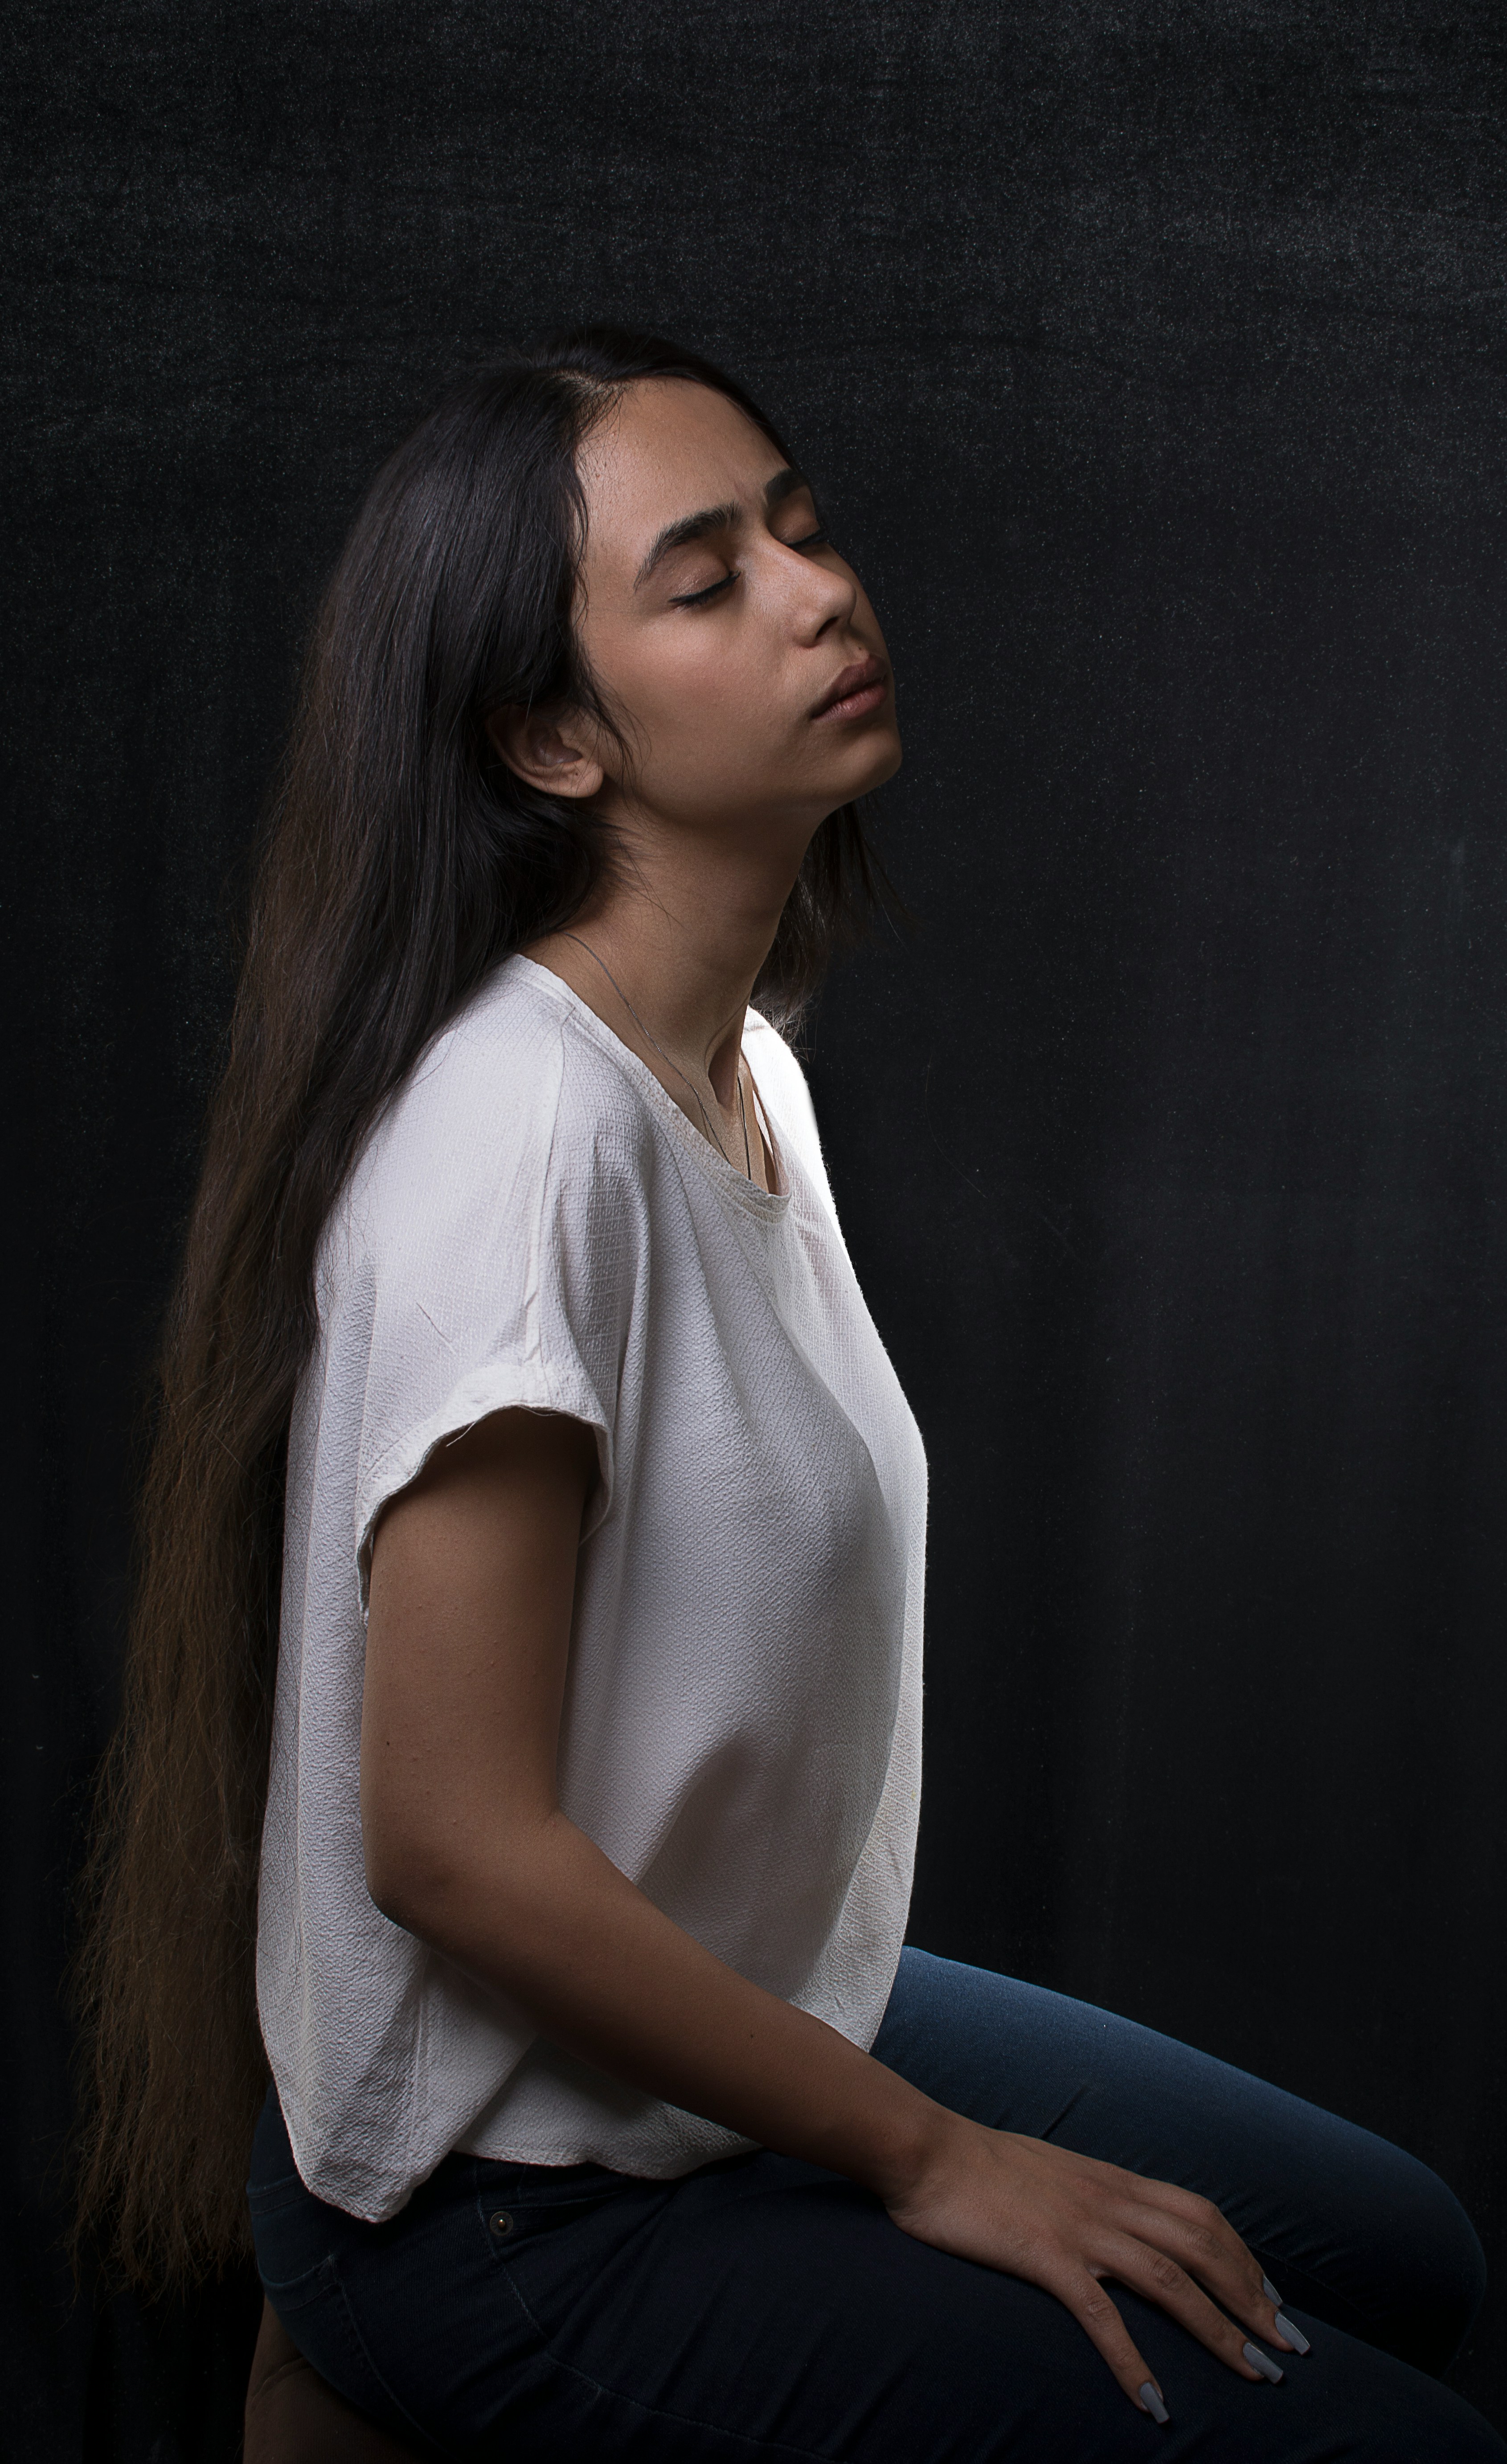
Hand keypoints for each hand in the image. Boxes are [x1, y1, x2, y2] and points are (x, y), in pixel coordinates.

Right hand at [883, 2114, 1298, 2415]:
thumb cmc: (980, 2164)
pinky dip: (1134, 2361)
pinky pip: (1102, 2316)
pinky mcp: (1046, 2257)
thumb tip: (1117, 2221)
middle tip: (1290, 2348)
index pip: (1200, 2215)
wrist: (926, 2150)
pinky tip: (1155, 2401)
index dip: (1243, 2257)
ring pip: (1172, 2280)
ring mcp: (1080, 2228)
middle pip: (1203, 2247)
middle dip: (1253, 2300)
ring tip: (1256, 2375)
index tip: (1272, 2299)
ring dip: (1220, 2331)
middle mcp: (1108, 2200)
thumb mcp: (1052, 2172)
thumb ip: (1090, 2195)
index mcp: (1111, 2180)